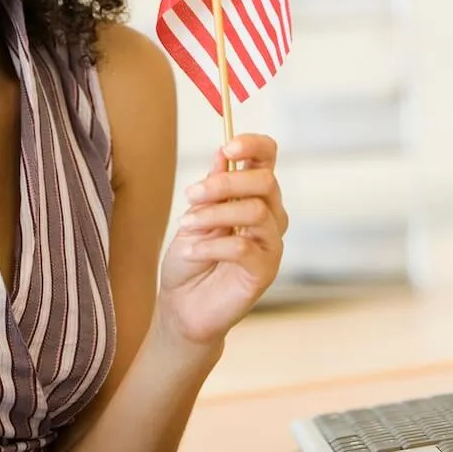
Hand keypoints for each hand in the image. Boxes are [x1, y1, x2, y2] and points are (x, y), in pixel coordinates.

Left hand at [157, 133, 286, 349]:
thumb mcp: (195, 215)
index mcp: (253, 196)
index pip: (268, 158)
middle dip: (224, 183)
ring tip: (186, 225)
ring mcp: (271, 244)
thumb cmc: (190, 259)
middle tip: (191, 194)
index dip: (253, 145)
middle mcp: (270, 216)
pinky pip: (244, 247)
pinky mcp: (265, 271)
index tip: (227, 147)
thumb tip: (222, 153)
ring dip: (213, 214)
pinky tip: (191, 251)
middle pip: (265, 181)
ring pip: (255, 211)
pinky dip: (211, 245)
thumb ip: (213, 187)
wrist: (182, 306)